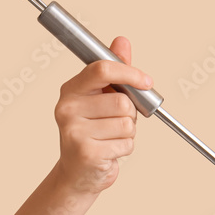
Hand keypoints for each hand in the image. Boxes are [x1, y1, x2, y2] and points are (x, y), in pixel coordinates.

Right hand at [52, 36, 153, 194]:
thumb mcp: (102, 99)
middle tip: (116, 123)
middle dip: (130, 114)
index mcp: (70, 90)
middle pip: (122, 101)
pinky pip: (126, 143)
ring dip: (128, 133)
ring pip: (127, 123)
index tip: (147, 81)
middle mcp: (67, 108)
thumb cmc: (94, 132)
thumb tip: (122, 41)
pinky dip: (125, 149)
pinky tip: (110, 151)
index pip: (102, 70)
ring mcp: (74, 131)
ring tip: (111, 138)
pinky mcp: (86, 152)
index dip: (130, 73)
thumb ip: (114, 72)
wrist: (79, 173)